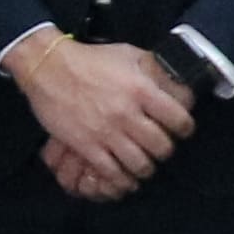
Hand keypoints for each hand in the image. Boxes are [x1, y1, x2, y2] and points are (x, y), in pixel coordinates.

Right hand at [1, 31, 191, 202]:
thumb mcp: (128, 54)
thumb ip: (152, 68)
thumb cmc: (90, 60)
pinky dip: (121, 180)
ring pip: (139, 164)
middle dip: (165, 151)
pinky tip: (124, 178)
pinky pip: (111, 172)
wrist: (48, 67)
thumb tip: (174, 79)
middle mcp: (127, 114)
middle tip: (160, 148)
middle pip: (161, 147)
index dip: (185, 128)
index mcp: (141, 90)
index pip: (179, 119)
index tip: (182, 130)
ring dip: (145, 168)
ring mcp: (105, 132)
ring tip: (143, 164)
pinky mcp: (86, 145)